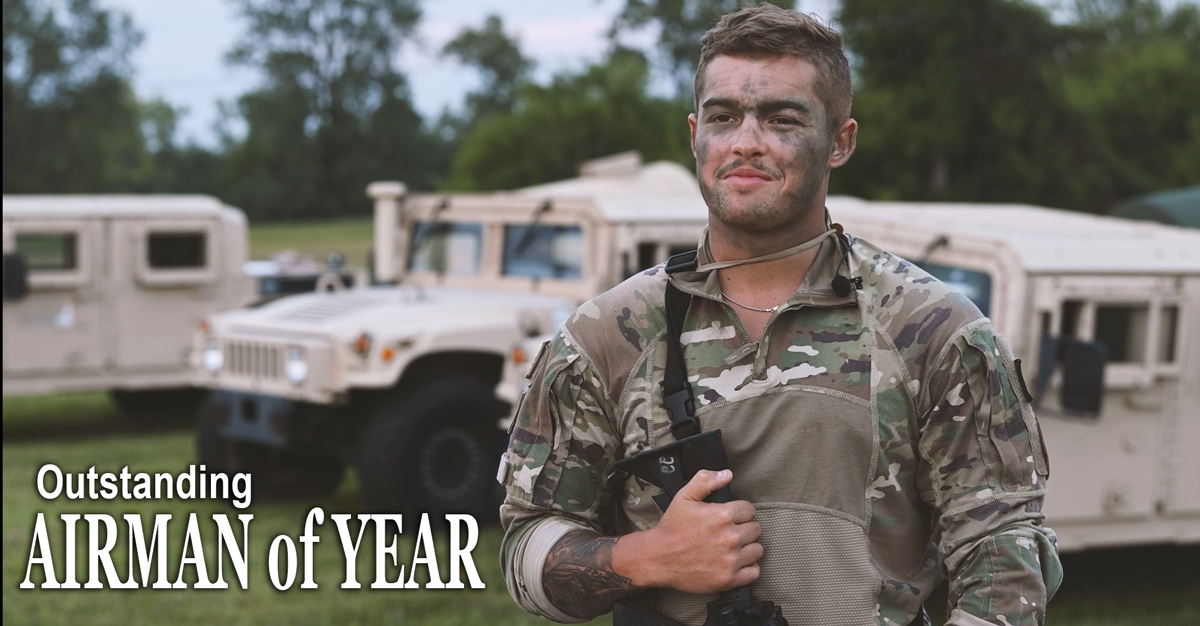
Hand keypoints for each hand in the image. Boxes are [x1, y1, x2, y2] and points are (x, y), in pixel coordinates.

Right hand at [613, 469, 762, 593]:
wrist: (658, 558)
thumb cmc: (671, 528)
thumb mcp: (684, 497)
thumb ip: (706, 481)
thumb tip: (726, 474)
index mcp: (722, 515)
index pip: (750, 510)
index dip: (740, 512)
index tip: (731, 517)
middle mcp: (730, 537)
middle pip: (755, 529)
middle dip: (744, 528)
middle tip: (730, 532)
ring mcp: (731, 560)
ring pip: (757, 550)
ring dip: (748, 548)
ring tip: (733, 548)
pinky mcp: (729, 579)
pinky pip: (754, 572)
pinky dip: (748, 568)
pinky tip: (736, 563)